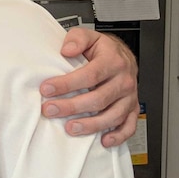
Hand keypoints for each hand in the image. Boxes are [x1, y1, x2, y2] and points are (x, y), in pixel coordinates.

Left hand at [40, 28, 138, 147]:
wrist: (123, 57)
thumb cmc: (104, 50)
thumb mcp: (90, 36)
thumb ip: (77, 39)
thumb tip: (67, 49)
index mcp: (113, 62)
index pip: (89, 75)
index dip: (66, 84)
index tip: (47, 89)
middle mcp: (123, 81)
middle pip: (98, 98)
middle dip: (71, 106)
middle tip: (50, 110)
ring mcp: (129, 97)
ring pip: (112, 116)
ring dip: (91, 125)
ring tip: (70, 128)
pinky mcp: (132, 109)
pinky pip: (129, 126)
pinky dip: (118, 136)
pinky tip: (103, 141)